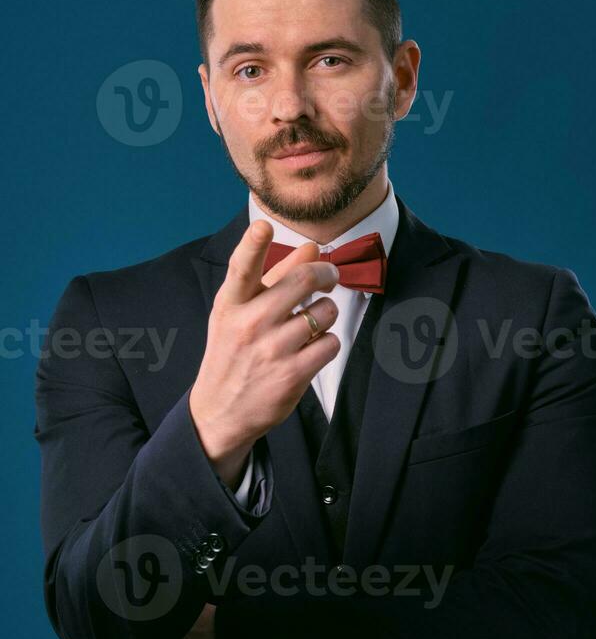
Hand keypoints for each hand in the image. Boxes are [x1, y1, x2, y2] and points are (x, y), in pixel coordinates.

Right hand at [189, 220, 340, 477]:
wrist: (221, 410)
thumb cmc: (233, 352)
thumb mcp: (240, 312)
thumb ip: (275, 276)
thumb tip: (311, 248)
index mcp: (232, 303)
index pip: (241, 268)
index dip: (253, 245)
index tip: (263, 227)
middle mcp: (249, 323)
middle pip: (304, 280)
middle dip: (326, 274)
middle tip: (329, 278)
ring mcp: (272, 350)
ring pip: (325, 312)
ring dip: (326, 314)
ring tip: (312, 324)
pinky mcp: (292, 375)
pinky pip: (331, 343)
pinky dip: (328, 344)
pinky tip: (312, 349)